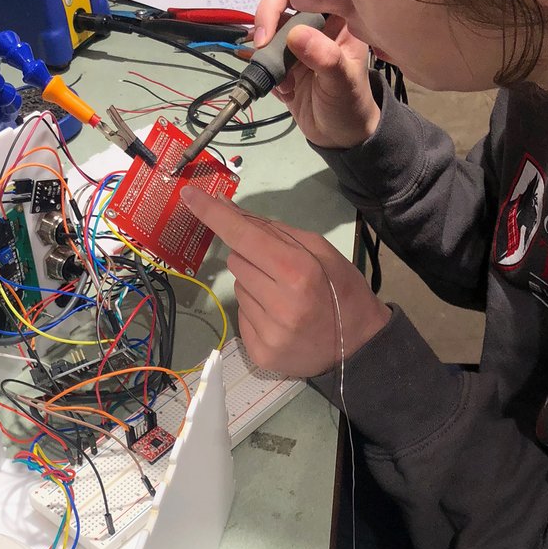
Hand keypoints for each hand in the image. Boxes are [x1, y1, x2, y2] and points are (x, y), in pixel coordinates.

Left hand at [183, 187, 390, 377]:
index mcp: (298, 271)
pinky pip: (240, 315)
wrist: (359, 347)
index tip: (188, 195)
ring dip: (254, 286)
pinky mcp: (259, 352)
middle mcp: (280, 303)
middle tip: (280, 271)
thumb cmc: (342, 290)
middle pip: (236, 260)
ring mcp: (268, 332)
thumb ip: (275, 230)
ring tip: (284, 298)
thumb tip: (230, 211)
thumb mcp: (321, 250)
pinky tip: (279, 319)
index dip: (213, 214)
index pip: (243, 236)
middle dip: (252, 258)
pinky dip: (255, 311)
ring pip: (237, 287)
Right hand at [253, 0, 379, 149]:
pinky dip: (264, 70)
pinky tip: (281, 90)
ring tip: (277, 78)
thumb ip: (324, 57)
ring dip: (265, 53)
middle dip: (268, 24)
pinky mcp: (284, 61)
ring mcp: (298, 41)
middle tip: (263, 48)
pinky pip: (263, 55)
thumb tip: (296, 33)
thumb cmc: (351, 106)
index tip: (273, 25)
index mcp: (337, 15)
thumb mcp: (342, 82)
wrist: (342, 138)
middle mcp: (316, 22)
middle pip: (280, 0)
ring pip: (269, 29)